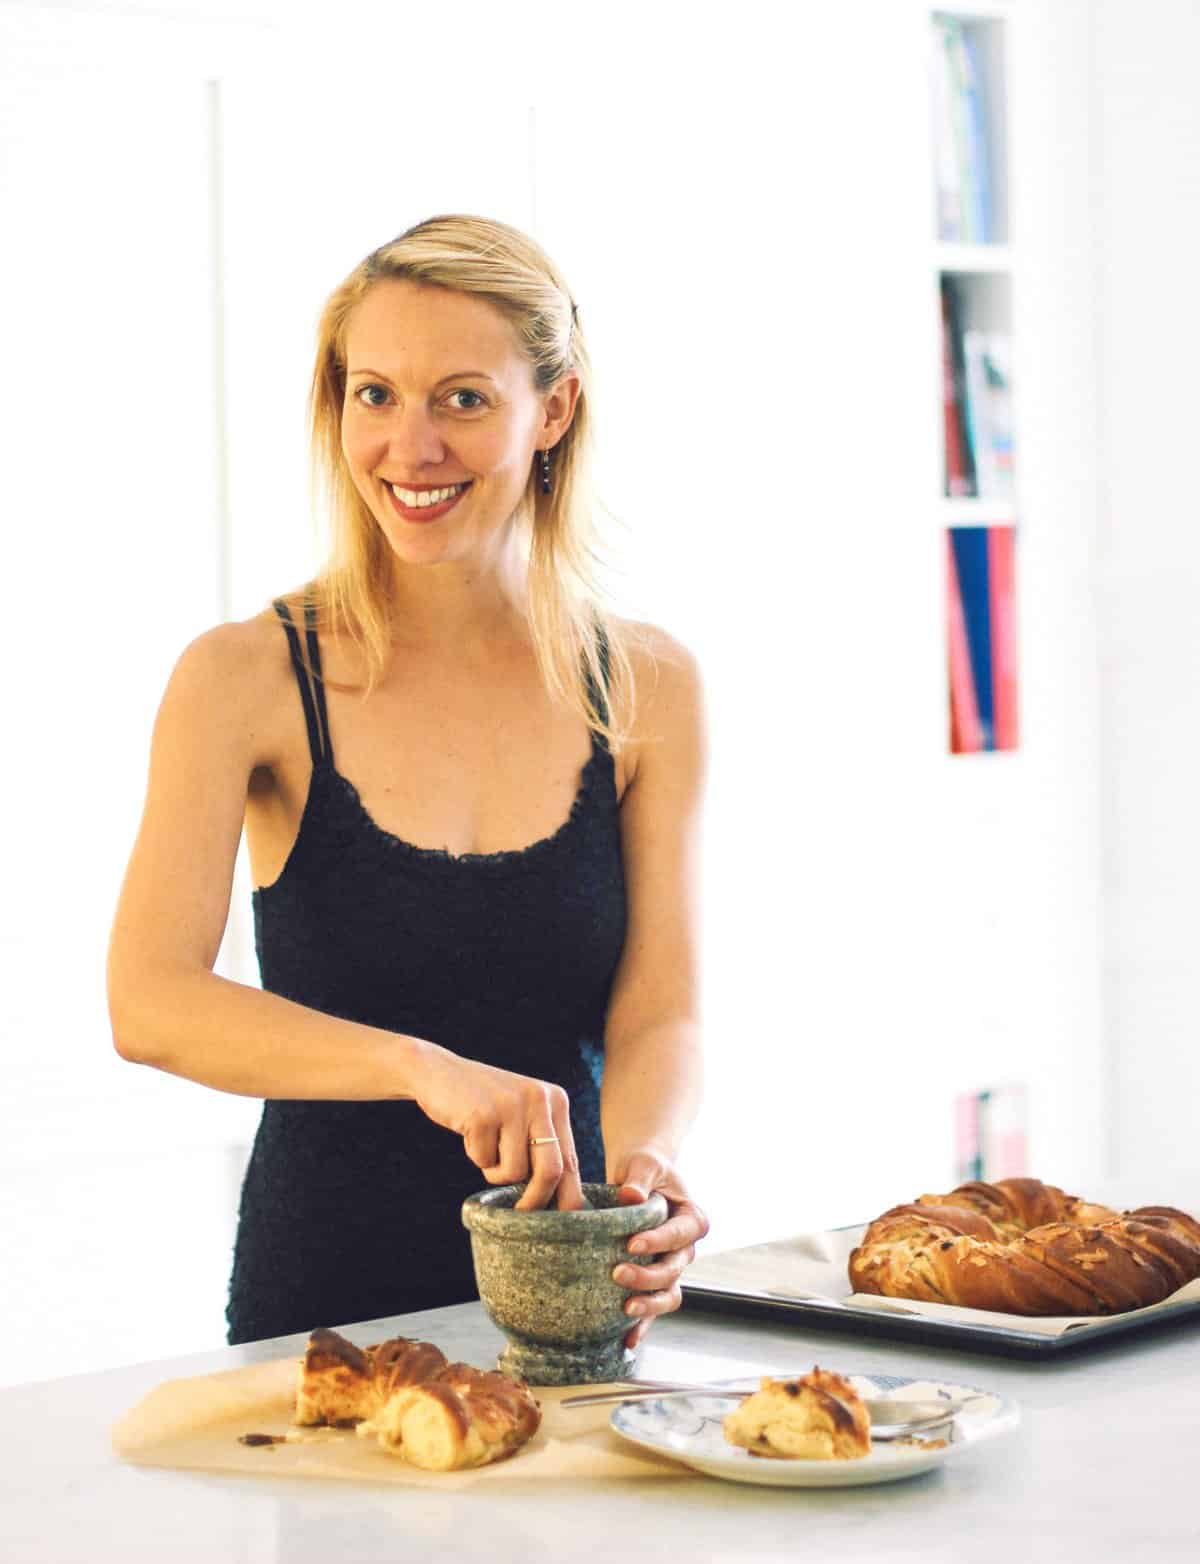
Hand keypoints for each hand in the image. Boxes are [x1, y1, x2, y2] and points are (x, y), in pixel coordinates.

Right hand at [411, 1040, 584, 1210]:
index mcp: (556, 1101)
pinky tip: (470, 1132)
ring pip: (514, 1171)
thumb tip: (566, 1201)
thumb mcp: (523, 1117)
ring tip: (486, 1146)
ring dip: (496, 1172)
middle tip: (521, 1214)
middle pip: (551, 1170)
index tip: (562, 1222)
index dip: (568, 1196)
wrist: (439, 1072)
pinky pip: (484, 1161)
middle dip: (536, 1200)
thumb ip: (543, 1148)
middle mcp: (540, 1099)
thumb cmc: (485, 1106)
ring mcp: (511, 1105)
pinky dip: (476, 1156)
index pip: (570, 1159)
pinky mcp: (483, 1114)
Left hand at [608, 1150, 708, 1348]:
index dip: (658, 1242)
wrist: (639, 1177)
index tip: (632, 1243)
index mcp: (692, 1219)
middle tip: (617, 1272)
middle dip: (648, 1276)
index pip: (679, 1235)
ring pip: (669, 1295)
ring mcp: (671, 1268)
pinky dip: (642, 1326)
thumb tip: (631, 1195)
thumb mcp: (644, 1165)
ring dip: (649, 1306)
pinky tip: (626, 1342)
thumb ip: (640, 1179)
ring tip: (624, 1309)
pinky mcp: (653, 1282)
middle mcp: (686, 1248)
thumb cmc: (645, 1168)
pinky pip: (652, 1308)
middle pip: (674, 1270)